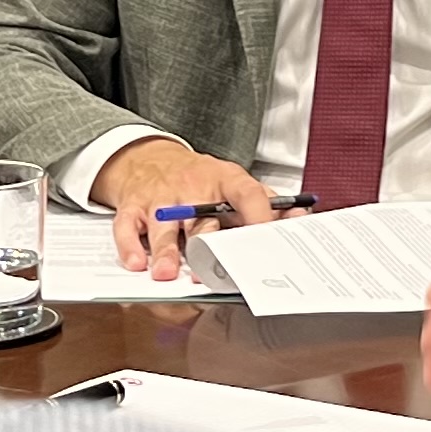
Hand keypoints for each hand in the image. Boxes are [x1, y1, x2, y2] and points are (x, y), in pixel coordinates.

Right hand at [90, 136, 281, 280]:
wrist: (151, 158)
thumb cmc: (199, 179)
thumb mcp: (233, 182)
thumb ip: (267, 202)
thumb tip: (302, 220)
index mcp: (223, 179)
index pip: (246, 194)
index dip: (258, 216)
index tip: (267, 238)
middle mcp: (191, 188)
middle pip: (201, 218)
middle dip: (206, 244)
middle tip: (213, 268)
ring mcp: (160, 197)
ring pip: (163, 226)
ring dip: (165, 251)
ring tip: (167, 273)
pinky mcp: (134, 207)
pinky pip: (128, 226)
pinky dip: (129, 246)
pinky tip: (137, 263)